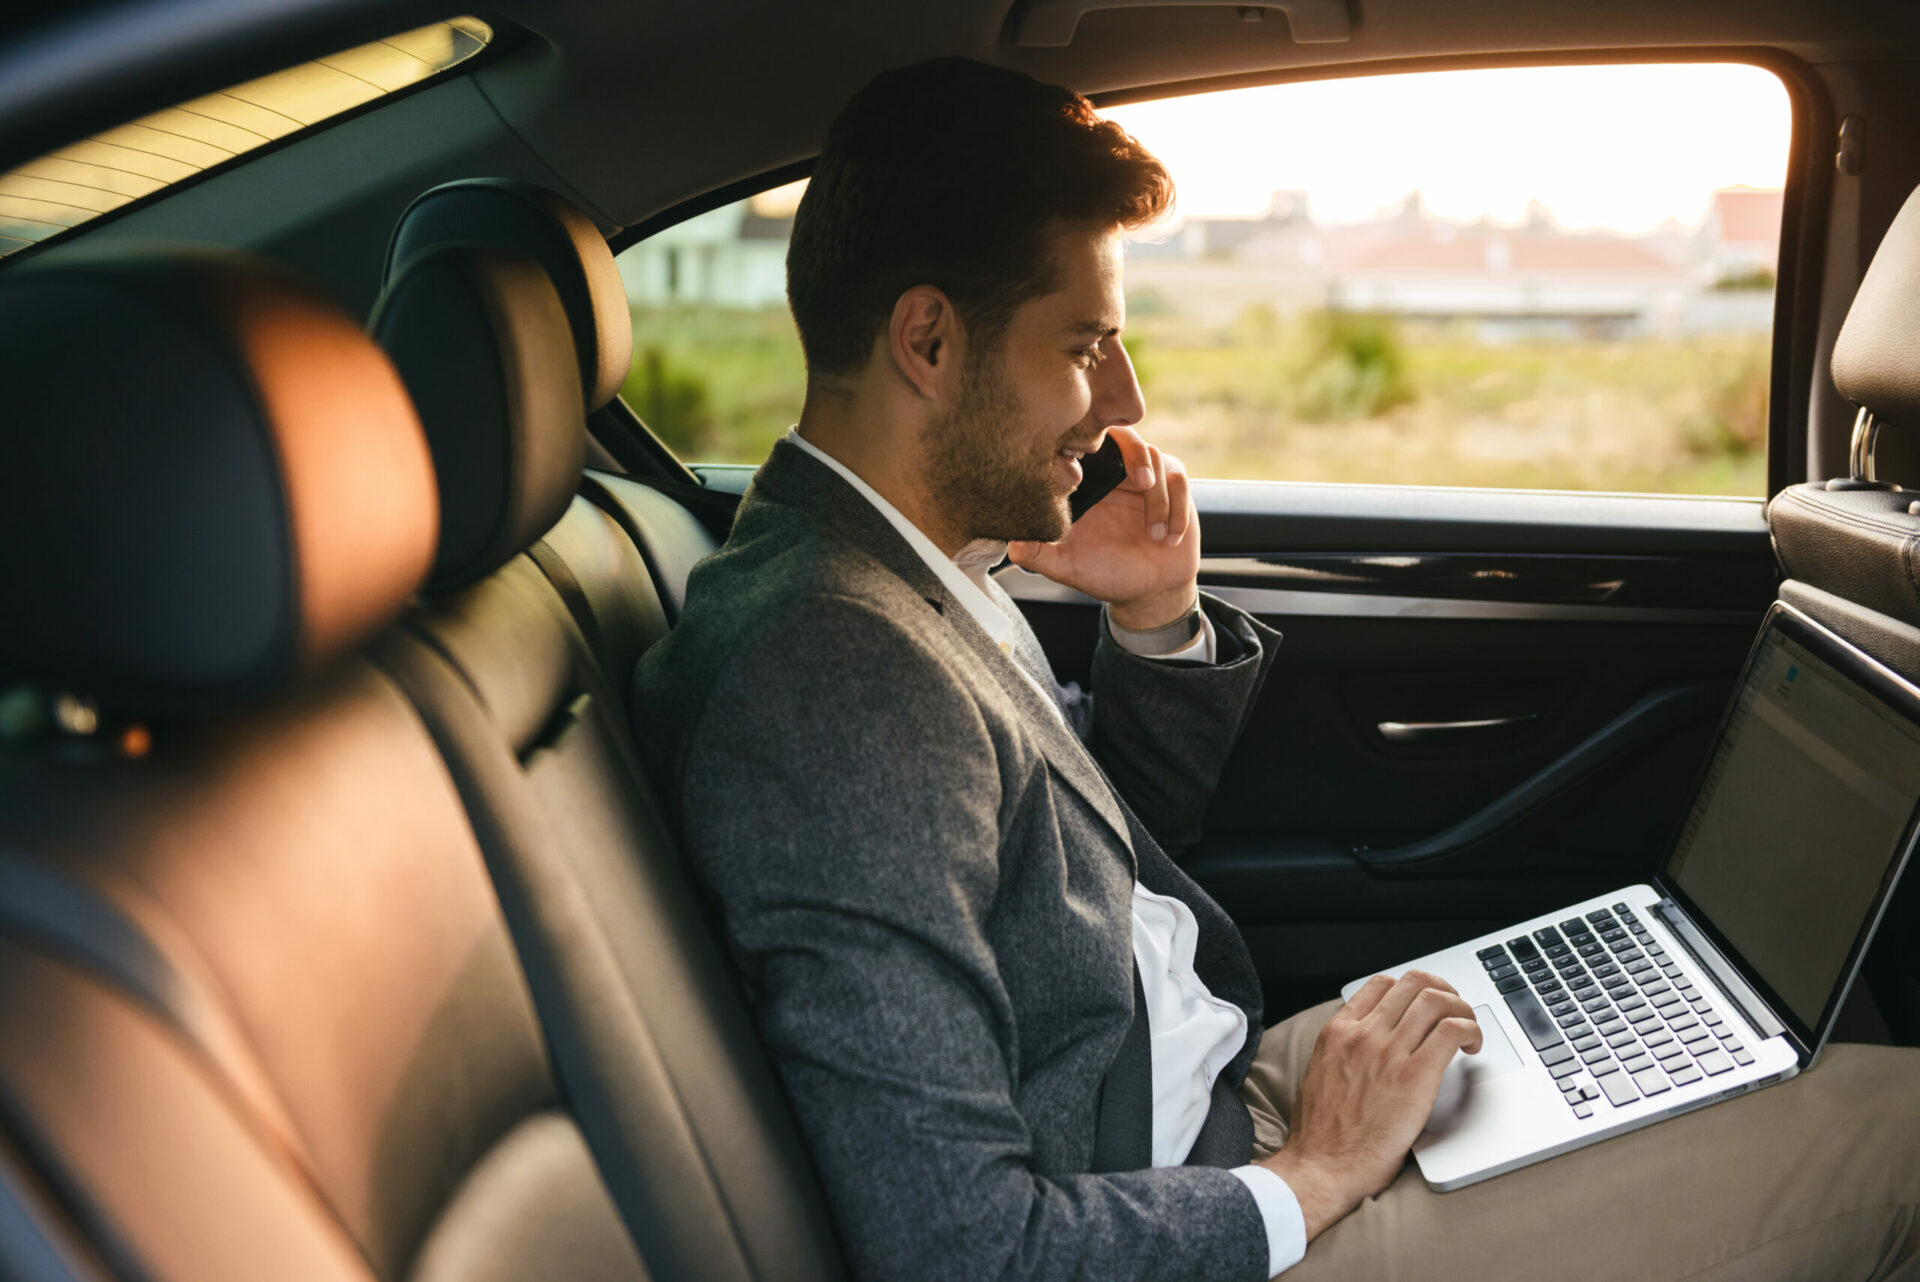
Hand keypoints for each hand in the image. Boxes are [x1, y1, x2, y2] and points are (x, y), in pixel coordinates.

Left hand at [1006, 425, 1198, 630]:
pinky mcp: (1173, 487)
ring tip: (1155, 535)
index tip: (1094, 469)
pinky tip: (1170, 538)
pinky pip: (1179, 479)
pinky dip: (1178, 509)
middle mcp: (1114, 475)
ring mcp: (1146, 479)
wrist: (1149, 591)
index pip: (1083, 444)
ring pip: (1157, 458)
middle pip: (1124, 435)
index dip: (1088, 444)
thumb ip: (1041, 555)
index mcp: (1086, 484)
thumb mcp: (1069, 567)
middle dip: (1136, 455)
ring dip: (1159, 499)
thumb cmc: (1106, 574)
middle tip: (1140, 483)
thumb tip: (1014, 543)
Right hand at [1259, 971, 1481, 1239]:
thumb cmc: (1321, 1135)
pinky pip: (1452, 1031)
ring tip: (1469, 1032)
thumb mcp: (1319, 1074)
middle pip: (1415, 982)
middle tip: (1455, 1013)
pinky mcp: (1415, 1076)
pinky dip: (1471, 1030)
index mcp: (1338, 1032)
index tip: (1425, 1005)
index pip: (1382, 984)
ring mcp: (1389, 1052)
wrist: (1323, 1167)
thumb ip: (1343, 1052)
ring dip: (1463, 1010)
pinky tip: (1472, 1048)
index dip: (1412, 988)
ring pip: (1437, 1000)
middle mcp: (1364, 1034)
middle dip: (1444, 991)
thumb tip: (1363, 1050)